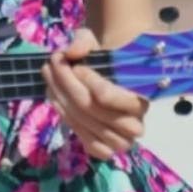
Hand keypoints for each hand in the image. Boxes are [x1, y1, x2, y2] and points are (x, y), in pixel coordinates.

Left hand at [43, 27, 146, 159]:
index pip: (109, 96)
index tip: (74, 64)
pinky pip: (80, 135)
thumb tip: (71, 51)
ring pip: (82, 121)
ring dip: (60, 97)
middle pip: (90, 107)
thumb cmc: (109, 58)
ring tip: (48, 76)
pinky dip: (64, 115)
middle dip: (67, 84)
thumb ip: (85, 41)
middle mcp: (135, 124)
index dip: (89, 81)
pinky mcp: (104, 150)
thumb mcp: (98, 41)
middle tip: (52, 63)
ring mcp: (120, 141)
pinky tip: (55, 96)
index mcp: (144, 98)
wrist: (115, 79)